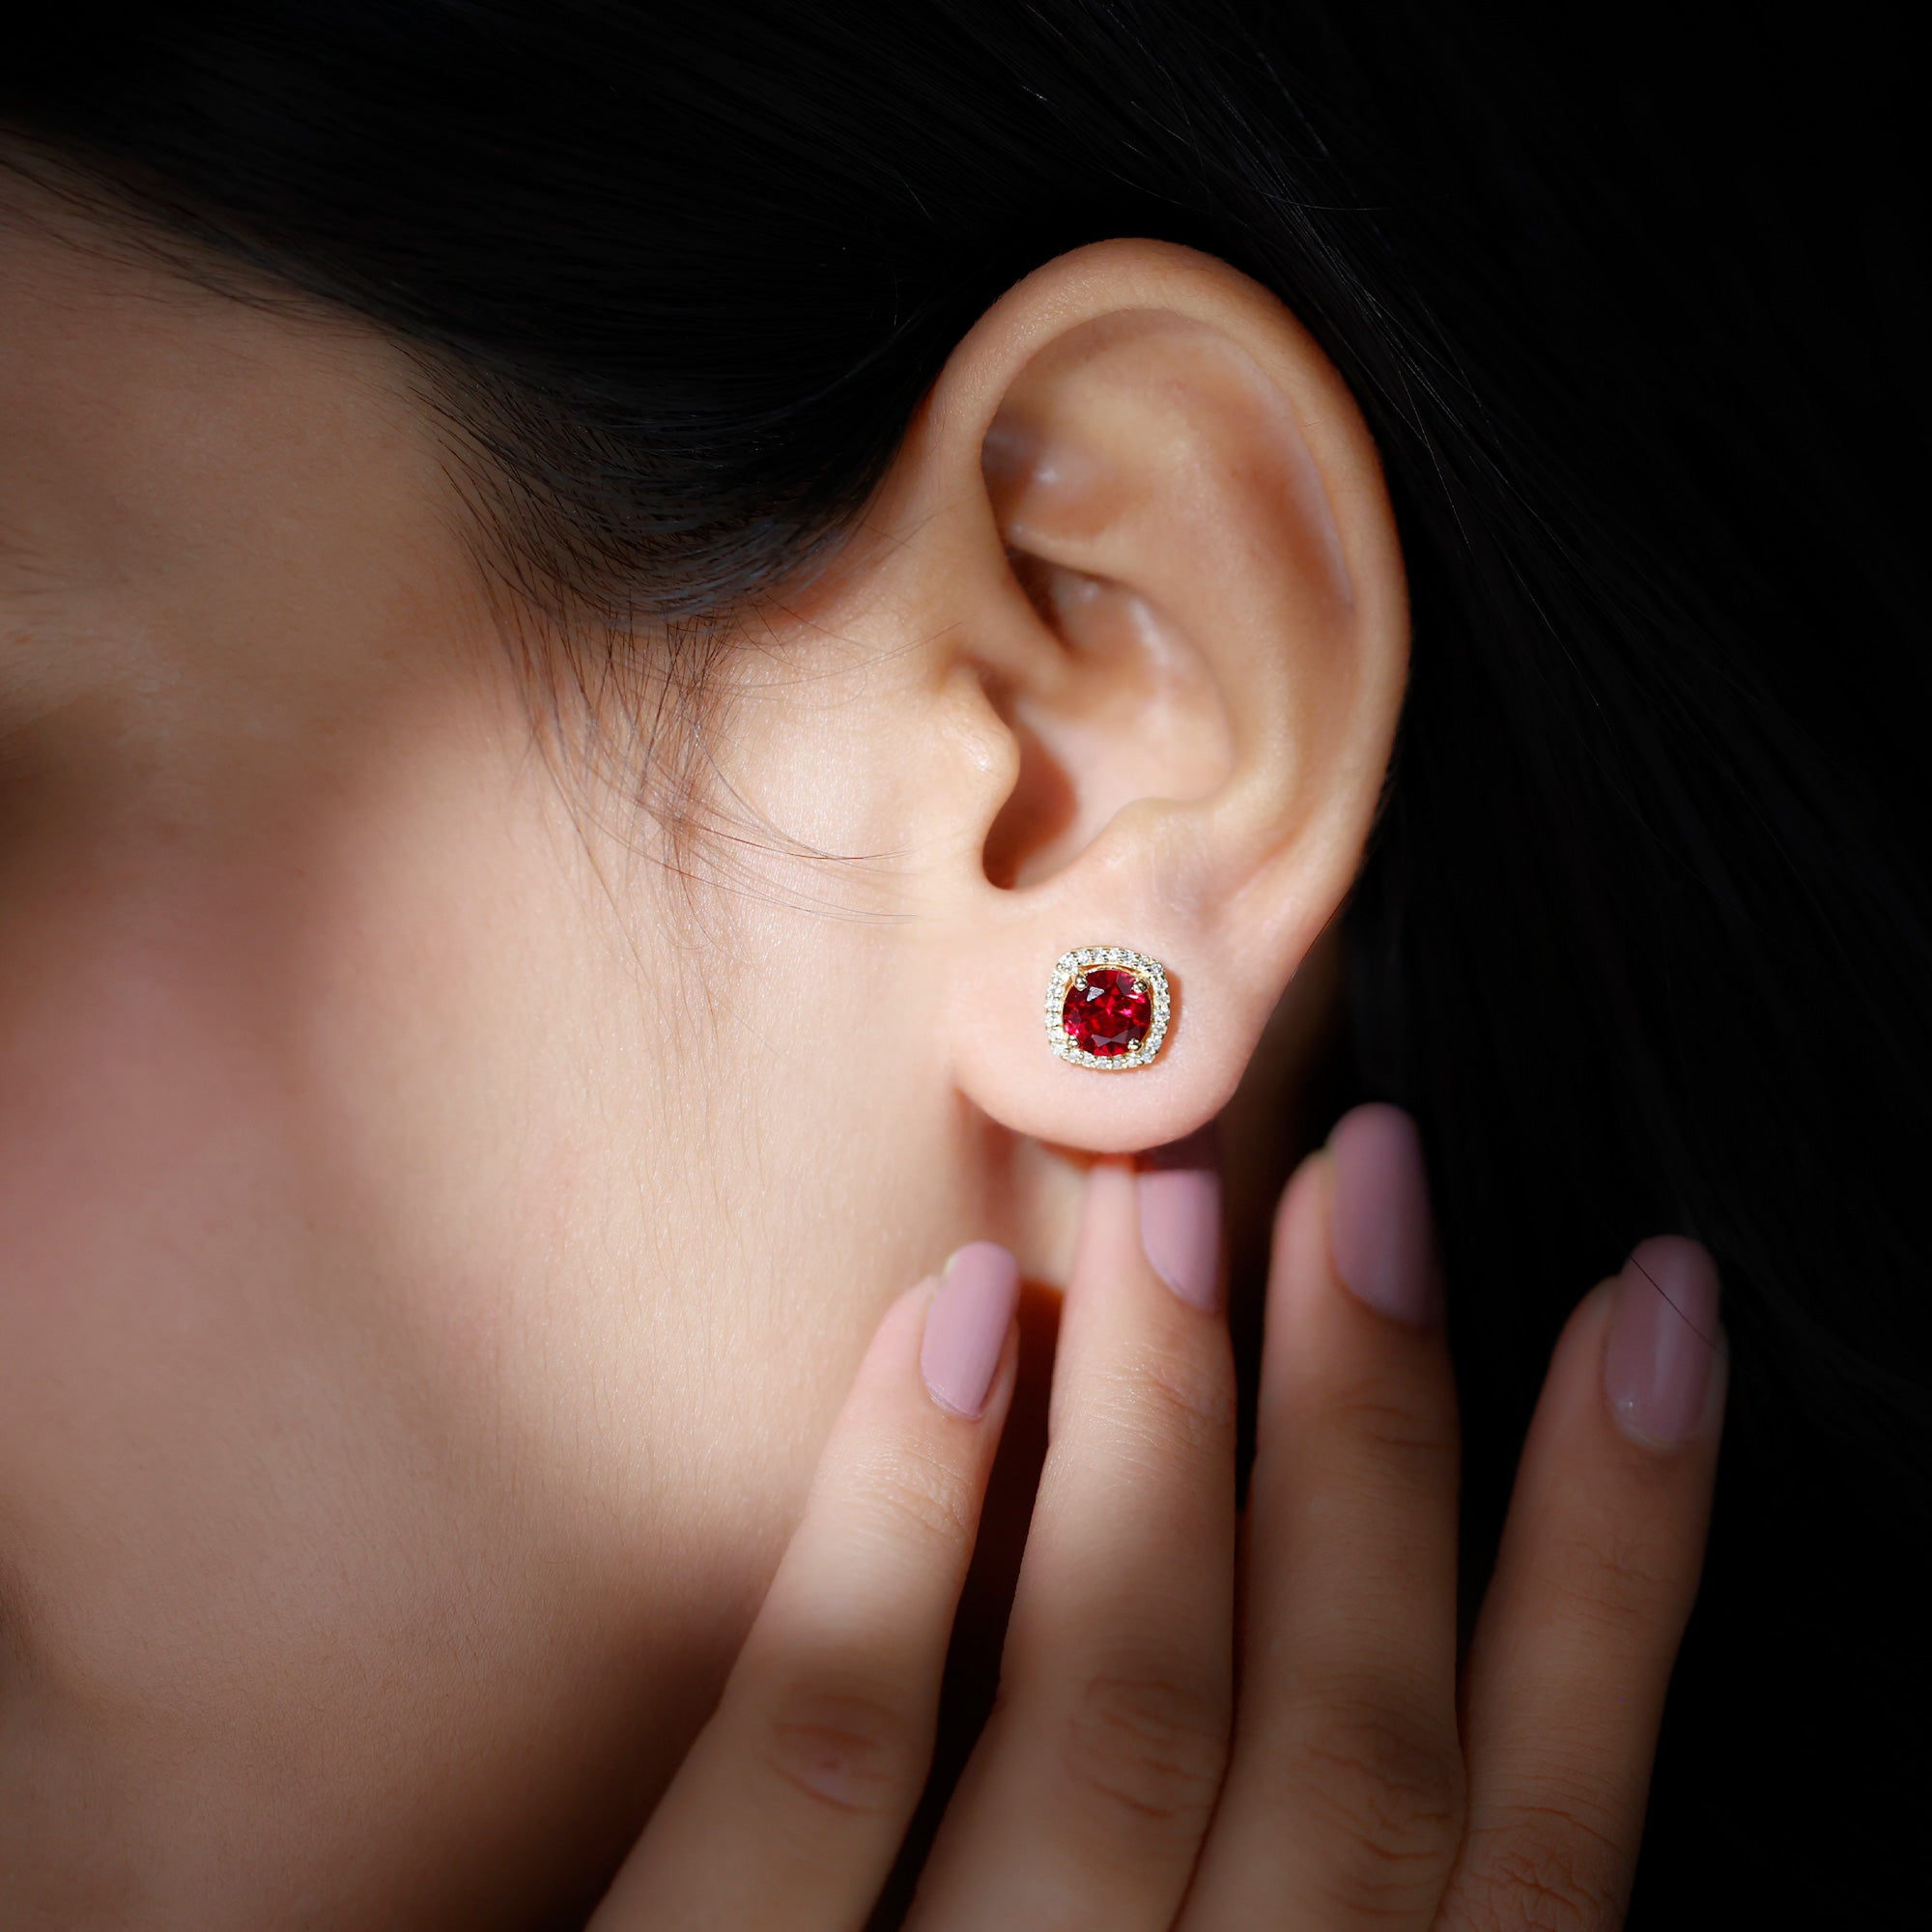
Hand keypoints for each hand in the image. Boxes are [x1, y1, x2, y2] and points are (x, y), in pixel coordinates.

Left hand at [590, 1103, 1726, 1929]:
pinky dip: (905, 1522)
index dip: (1612, 1574)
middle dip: (1388, 1439)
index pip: (1522, 1852)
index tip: (1644, 1323)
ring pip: (1117, 1714)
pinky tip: (955, 1322)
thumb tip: (1367, 1670)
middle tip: (1385, 1179)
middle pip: (1340, 1745)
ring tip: (1189, 1204)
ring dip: (1176, 1431)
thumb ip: (1268, 1920)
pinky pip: (821, 1756)